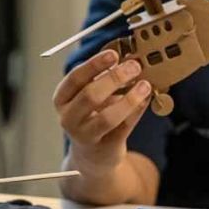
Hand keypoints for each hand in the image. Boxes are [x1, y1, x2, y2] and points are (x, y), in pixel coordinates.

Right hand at [54, 49, 151, 172]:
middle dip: (114, 79)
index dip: (94, 65)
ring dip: (129, 99)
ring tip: (145, 85)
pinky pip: (124, 127)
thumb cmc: (92, 116)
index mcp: (62, 99)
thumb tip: (130, 59)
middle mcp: (69, 118)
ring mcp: (85, 136)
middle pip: (90, 96)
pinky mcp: (105, 148)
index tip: (113, 54)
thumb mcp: (90, 96)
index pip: (75, 78)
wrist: (93, 155)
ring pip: (107, 117)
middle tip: (134, 66)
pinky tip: (146, 99)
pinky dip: (137, 111)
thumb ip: (104, 79)